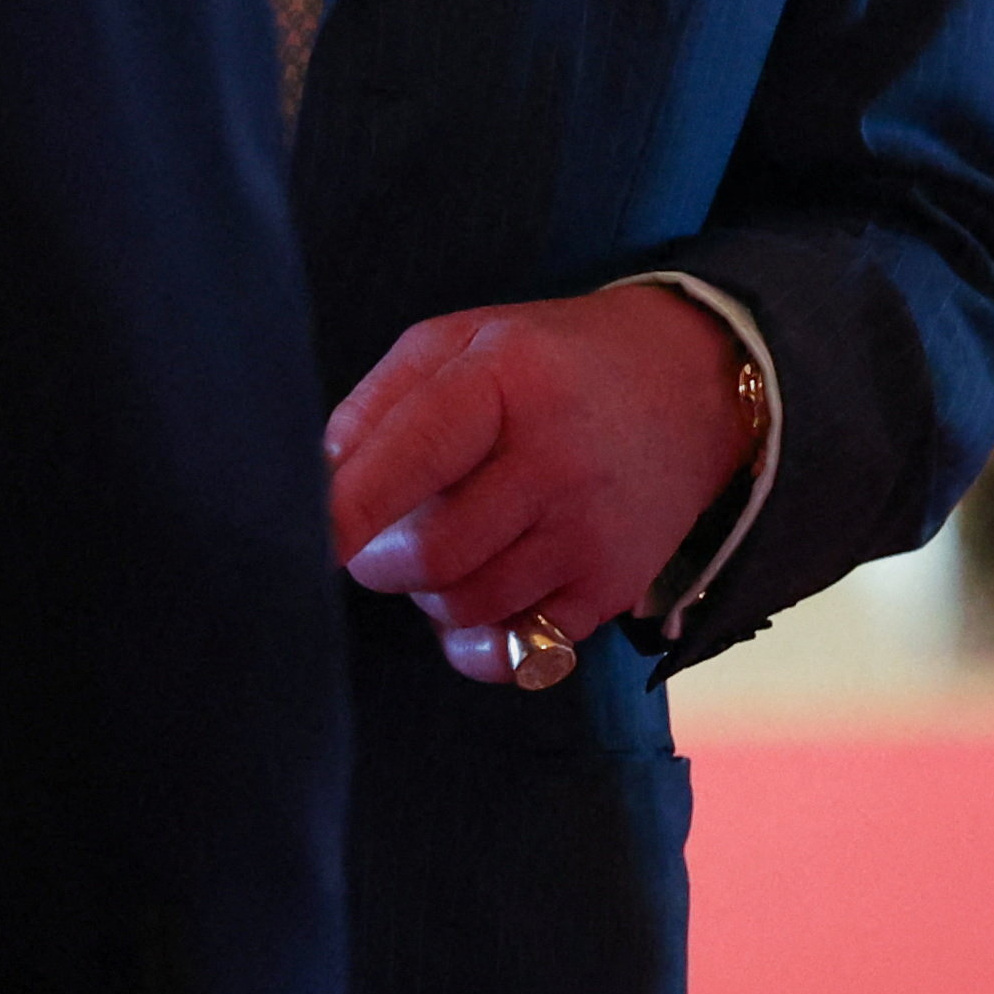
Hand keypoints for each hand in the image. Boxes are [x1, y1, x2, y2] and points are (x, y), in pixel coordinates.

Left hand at [323, 284, 757, 682]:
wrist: (685, 388)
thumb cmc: (545, 363)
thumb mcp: (460, 342)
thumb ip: (380, 401)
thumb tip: (321, 477)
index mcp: (505, 381)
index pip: (416, 454)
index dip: (352, 507)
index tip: (308, 538)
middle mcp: (555, 461)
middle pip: (433, 554)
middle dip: (380, 558)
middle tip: (380, 533)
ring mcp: (590, 533)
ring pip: (469, 607)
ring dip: (427, 594)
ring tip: (441, 543)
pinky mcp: (612, 589)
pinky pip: (520, 651)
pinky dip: (476, 640)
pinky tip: (477, 594)